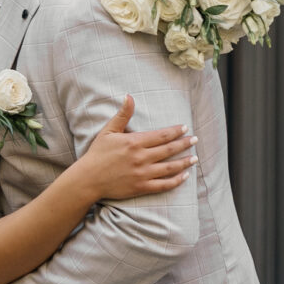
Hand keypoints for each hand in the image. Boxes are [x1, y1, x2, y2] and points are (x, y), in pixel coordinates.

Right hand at [76, 96, 195, 204]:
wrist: (88, 179)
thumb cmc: (97, 154)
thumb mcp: (109, 131)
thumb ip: (123, 114)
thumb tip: (129, 96)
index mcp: (134, 142)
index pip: (161, 135)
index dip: (176, 131)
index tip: (185, 128)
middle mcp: (141, 158)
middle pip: (169, 149)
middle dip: (185, 144)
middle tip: (195, 139)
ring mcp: (142, 174)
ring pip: (170, 167)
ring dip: (184, 162)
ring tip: (195, 158)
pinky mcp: (141, 187)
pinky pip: (164, 184)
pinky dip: (176, 181)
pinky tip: (184, 176)